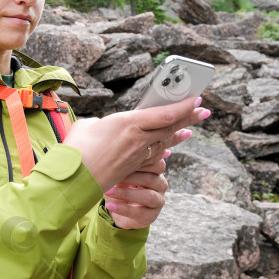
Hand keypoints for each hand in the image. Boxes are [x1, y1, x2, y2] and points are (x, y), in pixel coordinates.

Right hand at [63, 96, 209, 192]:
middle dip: (188, 118)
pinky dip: (161, 149)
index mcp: (129, 123)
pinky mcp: (132, 167)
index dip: (183, 106)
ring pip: (163, 141)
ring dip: (177, 134)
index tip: (197, 98)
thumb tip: (105, 126)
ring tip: (189, 130)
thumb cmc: (77, 148)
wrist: (74, 180)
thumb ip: (102, 122)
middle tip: (204, 111)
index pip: (165, 113)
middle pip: (170, 126)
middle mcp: (138, 139)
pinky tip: (166, 149)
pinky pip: (152, 155)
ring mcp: (137, 155)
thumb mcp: (88, 125)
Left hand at [104, 155, 168, 229]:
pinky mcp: (152, 216)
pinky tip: (110, 205)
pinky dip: (123, 209)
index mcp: (156, 170)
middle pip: (150, 179)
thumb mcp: (122, 171)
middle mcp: (161, 184)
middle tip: (111, 176)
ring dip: (126, 193)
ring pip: (147, 196)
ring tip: (108, 191)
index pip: (155, 163)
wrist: (119, 207)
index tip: (120, 160)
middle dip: (129, 177)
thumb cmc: (121, 183)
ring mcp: (159, 200)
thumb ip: (125, 161)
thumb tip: (118, 147)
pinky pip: (140, 213)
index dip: (139, 162)